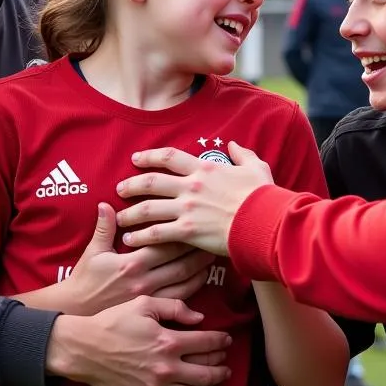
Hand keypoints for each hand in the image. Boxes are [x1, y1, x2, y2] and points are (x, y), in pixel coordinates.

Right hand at [45, 296, 231, 385]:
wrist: (84, 349)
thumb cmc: (113, 321)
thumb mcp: (144, 303)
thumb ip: (175, 307)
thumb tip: (199, 318)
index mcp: (169, 341)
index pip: (208, 344)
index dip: (222, 342)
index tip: (227, 340)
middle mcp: (167, 368)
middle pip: (207, 373)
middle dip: (221, 368)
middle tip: (225, 364)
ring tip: (212, 381)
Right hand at [61, 204, 215, 314]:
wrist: (75, 314)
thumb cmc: (84, 281)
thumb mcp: (93, 252)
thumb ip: (104, 228)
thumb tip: (106, 203)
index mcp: (131, 263)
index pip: (165, 243)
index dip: (184, 232)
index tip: (199, 220)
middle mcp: (144, 281)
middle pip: (180, 262)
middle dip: (199, 249)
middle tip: (214, 236)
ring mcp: (149, 298)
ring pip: (184, 281)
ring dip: (201, 269)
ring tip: (213, 255)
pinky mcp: (150, 311)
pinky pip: (178, 300)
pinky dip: (194, 289)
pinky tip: (203, 279)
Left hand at [115, 142, 273, 255]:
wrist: (265, 219)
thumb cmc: (263, 195)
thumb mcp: (256, 167)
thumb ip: (243, 155)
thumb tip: (234, 145)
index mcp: (204, 169)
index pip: (169, 157)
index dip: (150, 156)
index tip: (136, 159)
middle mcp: (191, 186)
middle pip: (151, 182)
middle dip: (131, 185)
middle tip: (120, 189)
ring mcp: (187, 209)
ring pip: (148, 208)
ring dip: (130, 213)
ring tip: (120, 218)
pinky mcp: (188, 231)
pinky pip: (157, 233)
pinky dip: (141, 236)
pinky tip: (130, 239)